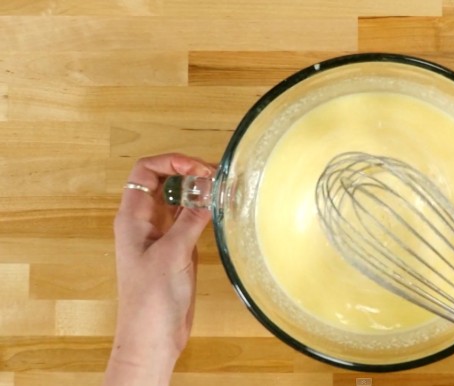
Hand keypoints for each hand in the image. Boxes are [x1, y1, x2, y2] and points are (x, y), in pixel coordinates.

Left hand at [103, 154, 213, 385]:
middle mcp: (145, 222)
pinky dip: (203, 210)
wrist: (153, 337)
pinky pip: (188, 219)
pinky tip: (220, 210)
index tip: (199, 167)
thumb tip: (210, 192)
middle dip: (188, 172)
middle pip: (163, 181)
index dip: (171, 161)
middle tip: (217, 176)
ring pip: (177, 199)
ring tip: (222, 189)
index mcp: (133, 217)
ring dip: (197, 191)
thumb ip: (190, 219)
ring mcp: (161, 235)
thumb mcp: (172, 253)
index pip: (145, 171)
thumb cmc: (151, 299)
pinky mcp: (176, 249)